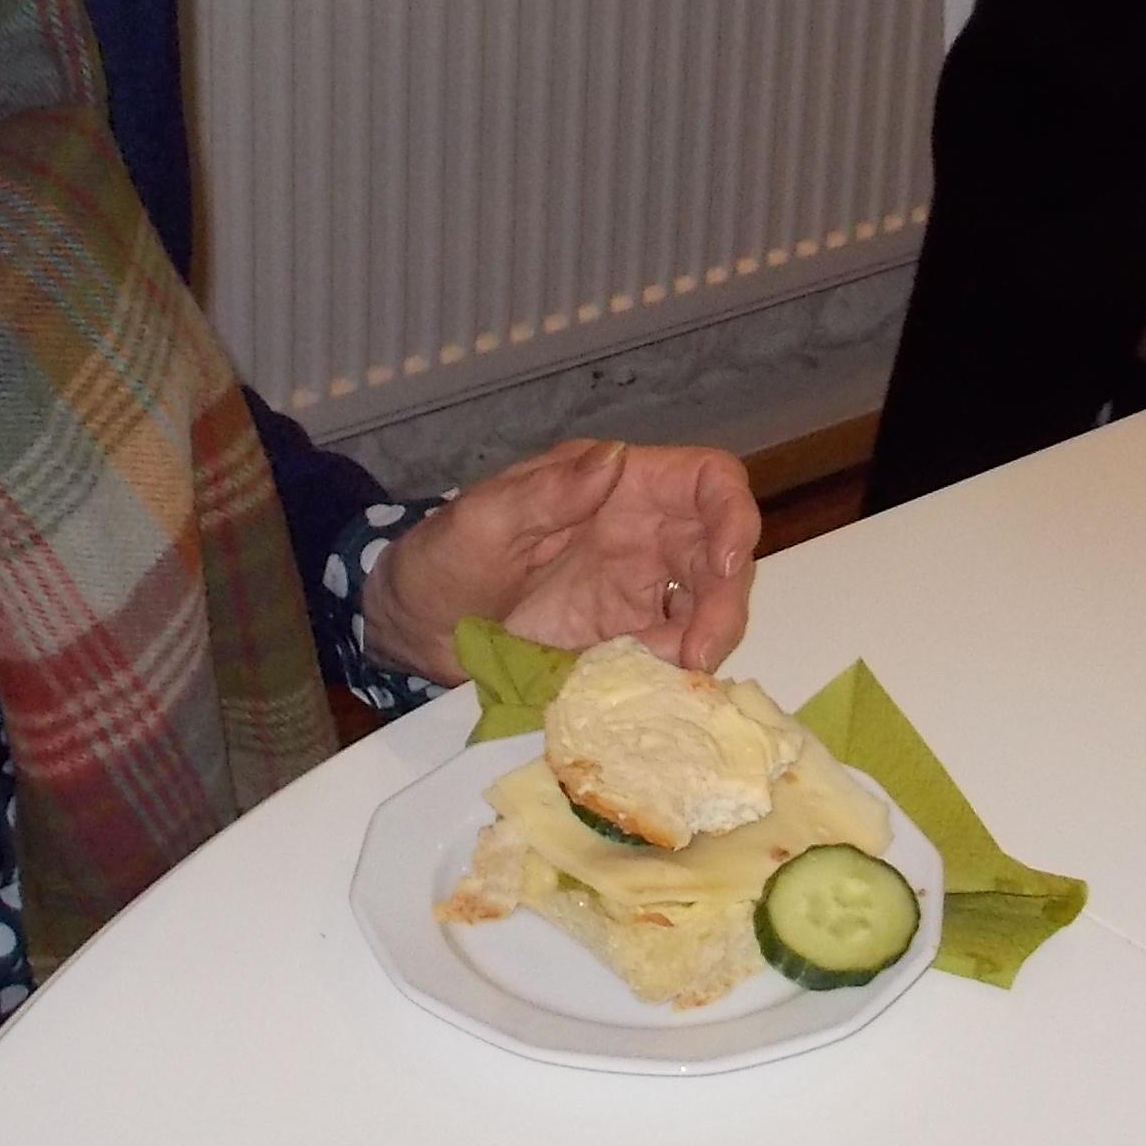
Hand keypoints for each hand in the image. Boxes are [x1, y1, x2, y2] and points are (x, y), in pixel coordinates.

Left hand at [357, 439, 759, 680]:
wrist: (413, 633)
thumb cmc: (440, 560)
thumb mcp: (482, 521)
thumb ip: (548, 493)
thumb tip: (615, 458)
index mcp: (618, 488)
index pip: (707, 482)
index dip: (733, 513)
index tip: (726, 562)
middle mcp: (644, 536)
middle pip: (724, 555)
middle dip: (726, 601)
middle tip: (699, 652)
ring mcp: (640, 593)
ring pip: (711, 608)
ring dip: (707, 642)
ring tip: (666, 674)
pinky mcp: (626, 644)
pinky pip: (674, 655)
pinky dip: (675, 673)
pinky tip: (648, 687)